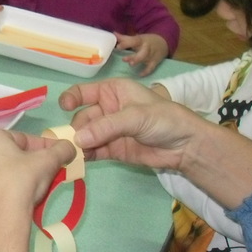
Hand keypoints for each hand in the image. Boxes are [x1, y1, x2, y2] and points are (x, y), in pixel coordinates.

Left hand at [0, 131, 76, 251]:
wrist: (2, 220)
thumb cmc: (22, 183)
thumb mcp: (48, 162)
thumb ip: (61, 149)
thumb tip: (69, 146)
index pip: (23, 140)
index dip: (42, 150)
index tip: (54, 160)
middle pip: (5, 155)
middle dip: (23, 163)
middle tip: (40, 176)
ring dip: (7, 176)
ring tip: (23, 190)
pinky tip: (4, 200)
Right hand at [58, 78, 195, 170]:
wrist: (186, 146)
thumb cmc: (165, 119)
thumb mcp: (136, 116)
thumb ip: (106, 127)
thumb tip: (77, 139)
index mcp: (112, 91)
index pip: (84, 91)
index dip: (71, 98)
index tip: (64, 108)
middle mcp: (107, 109)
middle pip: (81, 118)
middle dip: (75, 129)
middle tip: (71, 142)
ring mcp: (108, 131)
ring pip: (85, 136)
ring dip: (78, 144)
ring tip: (72, 154)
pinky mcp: (112, 150)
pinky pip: (92, 152)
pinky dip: (85, 156)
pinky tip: (81, 160)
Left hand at [114, 32, 168, 75]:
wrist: (163, 43)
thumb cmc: (146, 41)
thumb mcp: (137, 38)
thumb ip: (125, 38)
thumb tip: (113, 34)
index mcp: (141, 41)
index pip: (134, 41)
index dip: (126, 44)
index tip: (118, 47)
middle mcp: (146, 47)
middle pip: (141, 51)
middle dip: (133, 55)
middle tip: (124, 59)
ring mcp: (151, 55)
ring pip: (145, 59)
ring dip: (138, 61)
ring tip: (131, 64)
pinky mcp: (155, 62)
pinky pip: (151, 67)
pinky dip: (146, 71)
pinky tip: (140, 75)